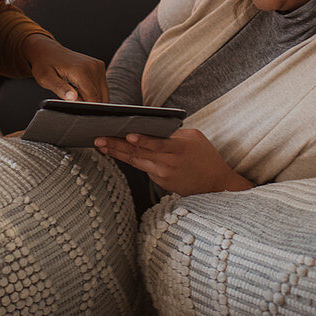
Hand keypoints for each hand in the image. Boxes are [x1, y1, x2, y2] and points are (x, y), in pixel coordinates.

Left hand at [22, 34, 107, 102]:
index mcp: (81, 71)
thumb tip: (73, 98)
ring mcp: (98, 66)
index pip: (93, 98)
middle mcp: (93, 66)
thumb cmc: (44, 64)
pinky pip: (101, 87)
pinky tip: (79, 90)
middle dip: (88, 105)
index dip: (87, 110)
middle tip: (71, 101)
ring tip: (75, 94)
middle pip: (99, 97)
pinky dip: (93, 93)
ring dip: (91, 99)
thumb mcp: (46, 78)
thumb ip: (60, 89)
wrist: (47, 50)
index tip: (77, 113)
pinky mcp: (99, 67)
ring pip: (102, 93)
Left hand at [94, 128, 252, 195]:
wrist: (216, 186)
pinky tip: (116, 152)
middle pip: (139, 153)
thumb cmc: (205, 156)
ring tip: (101, 145)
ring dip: (117, 153)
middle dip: (117, 145)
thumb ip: (172, 133)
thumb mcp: (194, 138)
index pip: (157, 144)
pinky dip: (129, 159)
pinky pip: (143, 168)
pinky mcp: (160, 182)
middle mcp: (169, 163)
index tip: (127, 135)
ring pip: (136, 161)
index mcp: (179, 148)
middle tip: (99, 139)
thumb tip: (150, 129)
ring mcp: (163, 175)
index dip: (142, 140)